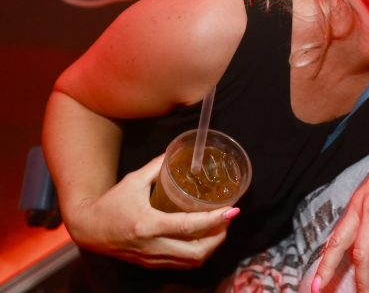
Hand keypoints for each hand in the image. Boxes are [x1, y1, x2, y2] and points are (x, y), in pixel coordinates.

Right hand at [66, 155, 238, 268]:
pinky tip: (204, 239)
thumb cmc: (111, 203)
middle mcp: (152, 246)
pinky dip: (198, 254)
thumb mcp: (133, 180)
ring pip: (191, 262)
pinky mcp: (151, 264)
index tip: (232, 210)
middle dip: (219, 236)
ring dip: (211, 247)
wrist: (87, 230)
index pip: (188, 226)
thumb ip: (157, 167)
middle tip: (228, 218)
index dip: (214, 220)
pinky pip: (182, 265)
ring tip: (220, 228)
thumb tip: (177, 151)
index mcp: (148, 225)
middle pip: (196, 251)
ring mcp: (152, 258)